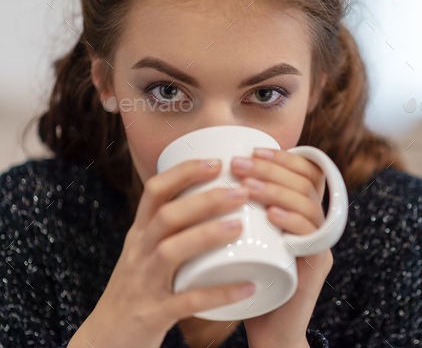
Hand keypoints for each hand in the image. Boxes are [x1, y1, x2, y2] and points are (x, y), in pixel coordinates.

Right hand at [68, 160, 255, 347]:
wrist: (104, 340)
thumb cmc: (135, 290)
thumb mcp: (145, 253)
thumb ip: (171, 229)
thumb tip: (213, 201)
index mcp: (139, 235)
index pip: (155, 191)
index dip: (184, 172)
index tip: (217, 162)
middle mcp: (139, 253)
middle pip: (167, 216)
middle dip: (204, 199)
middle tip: (241, 192)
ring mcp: (144, 284)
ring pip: (171, 251)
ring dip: (207, 235)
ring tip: (240, 226)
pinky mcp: (153, 314)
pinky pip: (187, 302)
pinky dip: (218, 293)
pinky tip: (247, 286)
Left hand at [231, 148, 332, 347]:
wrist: (268, 329)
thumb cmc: (250, 279)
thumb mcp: (247, 237)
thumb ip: (242, 210)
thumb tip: (212, 177)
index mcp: (303, 213)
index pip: (306, 172)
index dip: (283, 157)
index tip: (251, 150)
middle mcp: (317, 225)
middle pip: (306, 183)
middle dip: (271, 168)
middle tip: (238, 164)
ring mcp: (320, 245)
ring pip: (309, 205)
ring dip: (276, 190)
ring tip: (245, 185)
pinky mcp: (318, 267)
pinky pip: (314, 237)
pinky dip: (292, 222)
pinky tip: (271, 215)